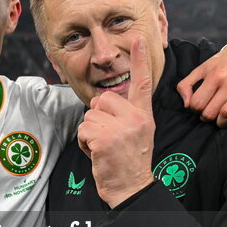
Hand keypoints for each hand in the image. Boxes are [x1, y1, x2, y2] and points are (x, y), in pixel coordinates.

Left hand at [76, 38, 155, 207]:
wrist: (131, 188)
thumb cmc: (129, 162)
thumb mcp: (136, 133)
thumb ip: (125, 114)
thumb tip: (102, 102)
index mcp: (144, 115)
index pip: (142, 83)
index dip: (139, 60)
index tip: (137, 38)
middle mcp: (135, 118)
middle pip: (103, 99)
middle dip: (98, 117)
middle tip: (108, 138)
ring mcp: (121, 128)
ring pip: (90, 115)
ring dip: (89, 133)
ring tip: (103, 148)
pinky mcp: (105, 138)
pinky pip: (83, 130)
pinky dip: (84, 143)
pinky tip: (97, 154)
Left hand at [176, 42, 226, 126]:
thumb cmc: (221, 64)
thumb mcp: (201, 69)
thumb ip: (186, 84)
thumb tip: (186, 105)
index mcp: (214, 75)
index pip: (197, 103)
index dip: (194, 108)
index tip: (198, 106)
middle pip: (210, 112)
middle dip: (206, 117)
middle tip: (208, 113)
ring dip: (220, 122)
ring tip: (219, 119)